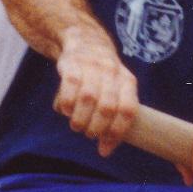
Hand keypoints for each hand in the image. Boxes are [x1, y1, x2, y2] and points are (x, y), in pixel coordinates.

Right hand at [54, 23, 139, 154]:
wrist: (84, 40)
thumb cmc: (101, 76)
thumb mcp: (116, 89)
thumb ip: (112, 118)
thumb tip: (104, 151)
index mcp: (127, 81)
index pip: (128, 110)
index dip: (116, 133)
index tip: (104, 148)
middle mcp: (112, 72)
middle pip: (108, 107)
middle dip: (96, 128)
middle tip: (88, 134)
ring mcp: (92, 66)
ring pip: (88, 98)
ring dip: (80, 119)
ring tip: (76, 125)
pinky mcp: (72, 63)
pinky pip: (69, 86)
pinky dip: (66, 104)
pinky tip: (64, 110)